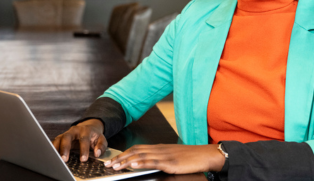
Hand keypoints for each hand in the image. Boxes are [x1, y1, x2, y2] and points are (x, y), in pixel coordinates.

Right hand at [52, 119, 106, 162]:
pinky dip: (52, 149)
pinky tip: (52, 156)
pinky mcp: (61, 138)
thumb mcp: (101, 139)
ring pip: (59, 139)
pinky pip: (55, 142)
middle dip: (65, 148)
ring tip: (56, 159)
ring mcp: (66, 133)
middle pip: (67, 137)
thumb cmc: (95, 136)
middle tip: (64, 159)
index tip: (83, 159)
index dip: (83, 149)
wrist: (89, 128)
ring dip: (56, 149)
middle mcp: (74, 131)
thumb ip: (101, 146)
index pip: (84, 139)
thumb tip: (97, 153)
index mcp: (86, 130)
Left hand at [104, 144, 225, 173]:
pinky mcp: (170, 162)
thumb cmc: (192, 157)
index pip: (138, 149)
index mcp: (160, 148)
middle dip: (120, 158)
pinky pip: (153, 161)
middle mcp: (160, 149)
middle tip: (107, 165)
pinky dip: (141, 162)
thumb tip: (148, 163)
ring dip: (126, 161)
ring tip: (115, 166)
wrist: (206, 155)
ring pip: (141, 156)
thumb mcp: (173, 157)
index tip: (113, 160)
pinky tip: (133, 165)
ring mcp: (165, 155)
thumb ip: (161, 159)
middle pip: (136, 151)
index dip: (124, 154)